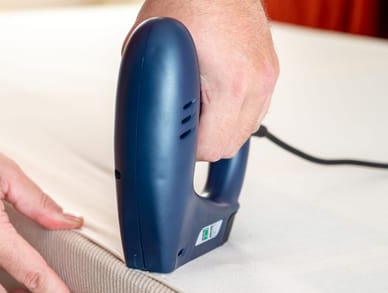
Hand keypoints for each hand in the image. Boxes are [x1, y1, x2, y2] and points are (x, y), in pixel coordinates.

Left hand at [130, 0, 278, 160]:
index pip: (212, 147)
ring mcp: (267, 76)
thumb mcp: (149, 48)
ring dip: (220, 129)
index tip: (176, 145)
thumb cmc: (187, 2)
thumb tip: (149, 114)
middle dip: (203, 142)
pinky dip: (234, 113)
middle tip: (182, 127)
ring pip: (246, 131)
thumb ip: (151, 89)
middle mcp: (257, 83)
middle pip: (231, 145)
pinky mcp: (270, 70)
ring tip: (198, 110)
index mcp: (232, 84)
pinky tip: (215, 100)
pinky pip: (255, 110)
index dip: (187, 150)